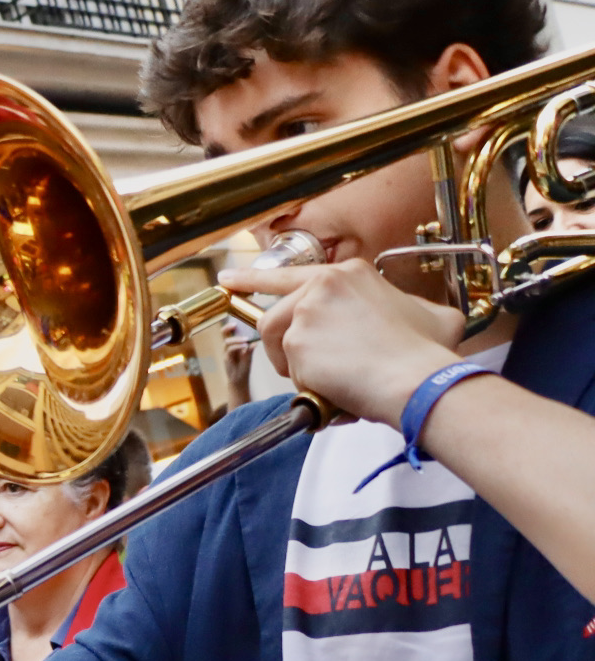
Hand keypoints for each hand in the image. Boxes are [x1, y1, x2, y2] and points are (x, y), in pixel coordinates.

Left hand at [221, 258, 464, 426]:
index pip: (289, 275)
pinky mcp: (295, 340)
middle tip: (307, 364)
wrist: (418, 378)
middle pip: (278, 317)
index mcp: (350, 273)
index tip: (229, 280)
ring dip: (294, 365)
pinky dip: (307, 384)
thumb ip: (407, 308)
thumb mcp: (431, 314)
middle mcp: (323, 286)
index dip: (254, 280)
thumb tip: (414, 316)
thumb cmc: (425, 353)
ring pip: (275, 343)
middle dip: (286, 346)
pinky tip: (333, 386)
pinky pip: (288, 369)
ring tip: (326, 377)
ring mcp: (306, 311)